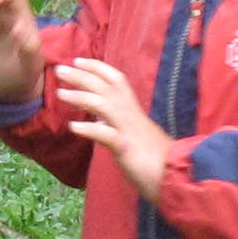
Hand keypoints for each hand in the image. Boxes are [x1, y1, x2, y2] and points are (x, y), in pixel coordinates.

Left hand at [54, 54, 172, 198]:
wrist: (178, 178)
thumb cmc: (158, 161)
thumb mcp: (135, 138)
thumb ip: (119, 127)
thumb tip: (101, 122)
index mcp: (134, 112)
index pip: (117, 81)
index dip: (98, 68)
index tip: (79, 60)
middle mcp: (132, 116)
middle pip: (106, 88)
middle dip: (82, 76)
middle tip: (60, 68)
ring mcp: (130, 131)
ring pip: (104, 105)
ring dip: (80, 96)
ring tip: (59, 92)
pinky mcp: (128, 149)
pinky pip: (107, 135)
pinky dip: (90, 129)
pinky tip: (73, 126)